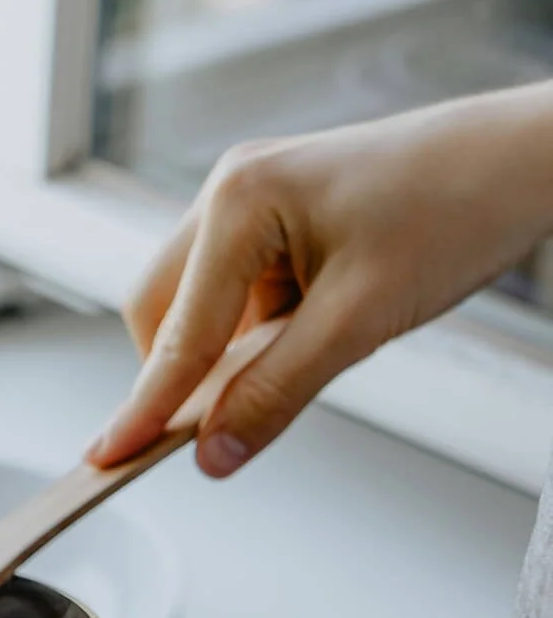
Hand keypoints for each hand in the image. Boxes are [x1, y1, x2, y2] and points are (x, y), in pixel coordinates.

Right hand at [89, 84, 552, 477]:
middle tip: (209, 429)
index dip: (144, 406)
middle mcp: (230, 190)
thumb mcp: (361, 321)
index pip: (175, 332)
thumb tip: (215, 451)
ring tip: (304, 359)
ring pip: (196, 304)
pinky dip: (256, 333)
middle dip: (180, 373)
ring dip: (226, 352)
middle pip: (159, 311)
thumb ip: (277, 391)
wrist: (525, 160)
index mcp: (239, 199)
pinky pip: (236, 293)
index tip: (107, 457)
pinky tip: (311, 335)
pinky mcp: (278, 218)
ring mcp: (251, 200)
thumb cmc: (457, 208)